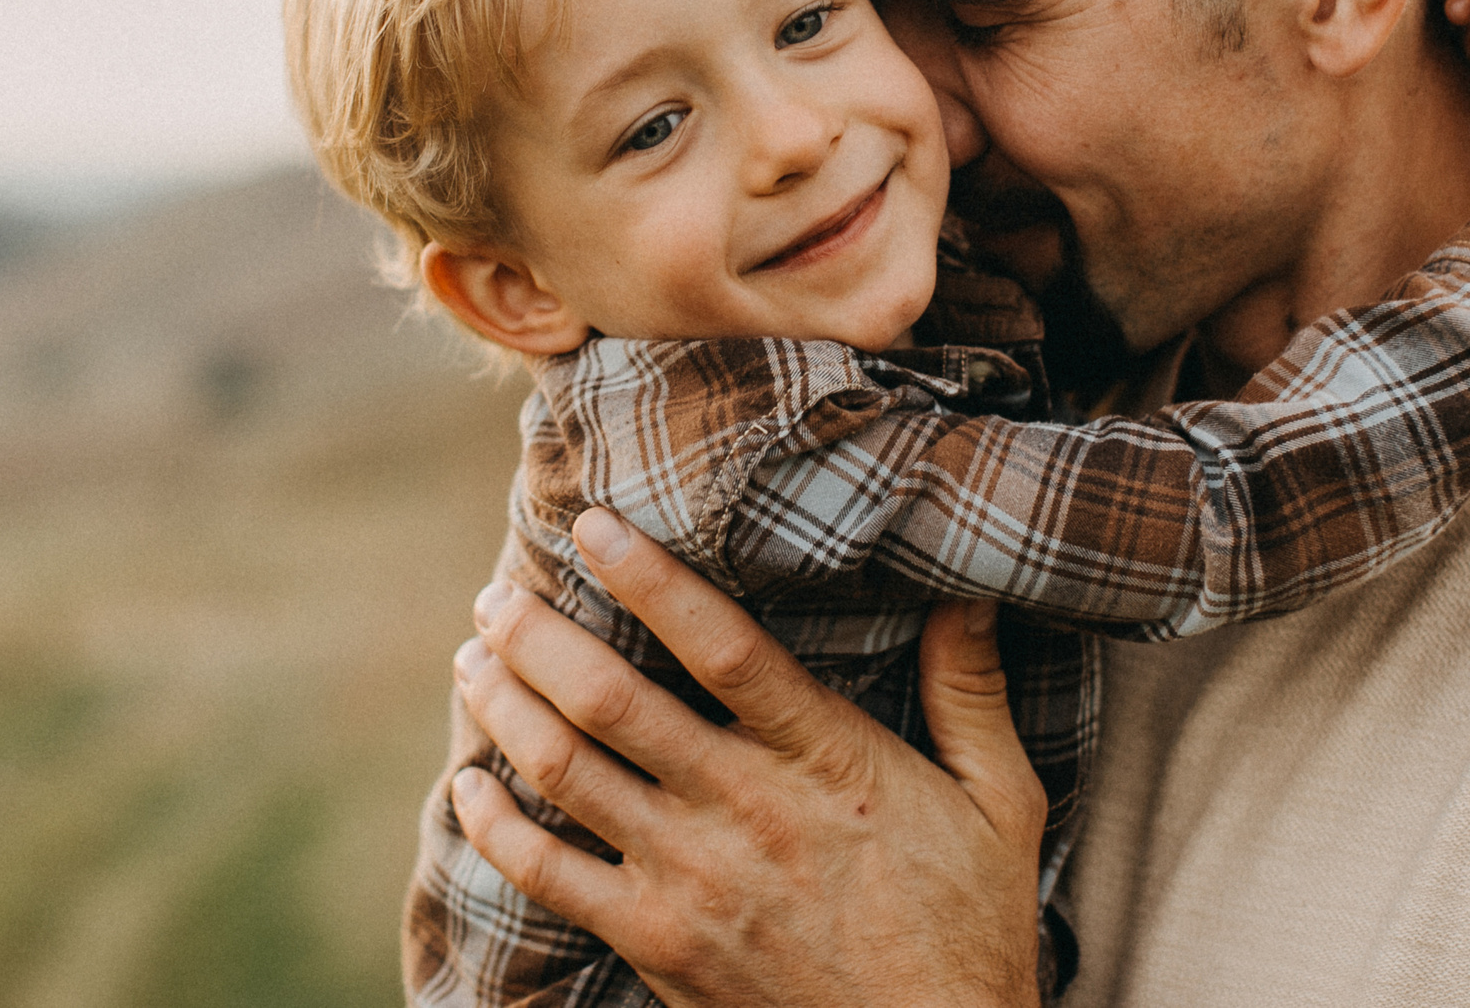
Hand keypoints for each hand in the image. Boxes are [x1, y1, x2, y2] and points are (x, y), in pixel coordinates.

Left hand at [451, 508, 1043, 1007]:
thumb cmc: (969, 929)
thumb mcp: (1000, 804)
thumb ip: (971, 691)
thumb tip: (971, 587)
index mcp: (825, 760)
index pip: (722, 644)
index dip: (649, 577)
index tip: (594, 525)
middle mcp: (743, 810)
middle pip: (612, 699)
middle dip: (540, 634)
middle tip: (500, 594)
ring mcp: (691, 881)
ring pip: (567, 773)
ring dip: (506, 707)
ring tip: (476, 660)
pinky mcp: (656, 944)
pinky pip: (549, 877)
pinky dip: (494, 827)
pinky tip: (470, 786)